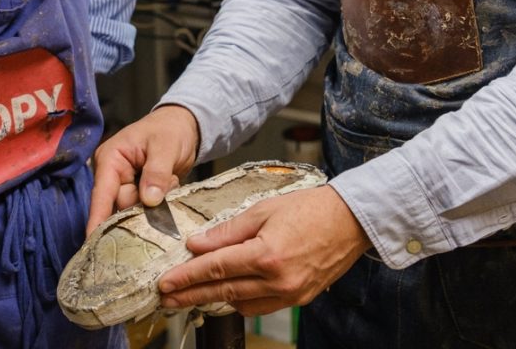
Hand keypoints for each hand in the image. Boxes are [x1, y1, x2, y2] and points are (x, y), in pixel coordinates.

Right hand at [87, 105, 199, 234]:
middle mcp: (114, 175)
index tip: (92, 243)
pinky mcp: (142, 194)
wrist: (185, 127)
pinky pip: (148, 210)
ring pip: (136, 211)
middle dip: (141, 210)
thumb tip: (149, 200)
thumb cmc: (170, 129)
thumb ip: (157, 172)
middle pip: (120, 207)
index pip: (102, 194)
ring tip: (171, 183)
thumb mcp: (165, 146)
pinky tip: (171, 186)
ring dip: (156, 206)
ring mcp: (128, 186)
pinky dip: (162, 205)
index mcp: (111, 159)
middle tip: (163, 198)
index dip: (97, 219)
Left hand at [157, 185, 370, 315]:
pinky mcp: (299, 299)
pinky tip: (229, 292)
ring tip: (192, 293)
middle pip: (223, 292)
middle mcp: (277, 281)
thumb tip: (197, 243)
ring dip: (215, 299)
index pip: (216, 269)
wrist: (349, 220)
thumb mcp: (263, 210)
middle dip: (192, 295)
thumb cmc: (309, 208)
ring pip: (241, 304)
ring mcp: (289, 294)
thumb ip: (227, 231)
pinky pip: (261, 307)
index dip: (187, 277)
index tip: (166, 282)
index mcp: (266, 255)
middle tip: (166, 298)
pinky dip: (242, 301)